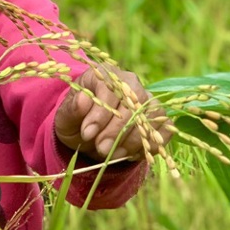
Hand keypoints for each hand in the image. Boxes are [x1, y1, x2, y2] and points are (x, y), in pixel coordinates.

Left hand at [54, 64, 170, 162]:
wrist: (88, 135)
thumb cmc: (76, 121)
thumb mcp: (65, 117)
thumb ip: (72, 109)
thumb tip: (83, 99)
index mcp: (105, 75)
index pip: (110, 89)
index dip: (100, 113)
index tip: (87, 134)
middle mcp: (130, 82)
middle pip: (133, 103)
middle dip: (117, 131)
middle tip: (101, 149)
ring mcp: (147, 98)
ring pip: (152, 116)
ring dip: (134, 140)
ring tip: (114, 155)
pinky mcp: (158, 117)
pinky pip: (165, 128)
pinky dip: (151, 145)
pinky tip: (131, 154)